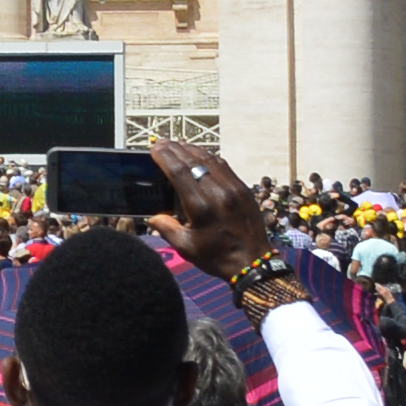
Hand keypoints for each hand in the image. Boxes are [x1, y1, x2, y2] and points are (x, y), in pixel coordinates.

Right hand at [149, 139, 271, 274]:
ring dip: (191, 150)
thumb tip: (152, 217)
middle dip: (175, 149)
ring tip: (177, 145)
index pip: (179, 172)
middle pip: (193, 161)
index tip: (154, 149)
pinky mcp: (243, 188)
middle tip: (161, 143)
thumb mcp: (186, 247)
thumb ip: (167, 228)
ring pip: (209, 159)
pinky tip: (199, 155)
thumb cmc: (217, 256)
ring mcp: (233, 187)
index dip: (165, 157)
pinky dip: (208, 157)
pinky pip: (223, 165)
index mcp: (201, 207)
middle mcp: (218, 192)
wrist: (253, 262)